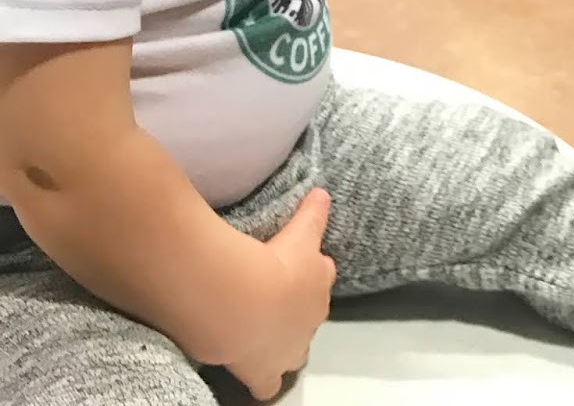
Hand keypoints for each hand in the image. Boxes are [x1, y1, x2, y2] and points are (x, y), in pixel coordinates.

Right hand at [226, 189, 336, 401]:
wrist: (246, 299)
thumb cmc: (275, 260)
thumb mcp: (300, 229)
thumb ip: (313, 211)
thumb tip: (323, 192)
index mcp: (320, 281)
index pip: (322, 275)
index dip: (310, 271)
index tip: (290, 265)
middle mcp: (311, 319)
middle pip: (310, 316)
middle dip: (297, 310)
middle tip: (273, 299)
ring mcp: (289, 350)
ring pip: (294, 354)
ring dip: (284, 345)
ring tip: (263, 335)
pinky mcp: (263, 373)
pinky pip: (267, 386)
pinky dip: (261, 380)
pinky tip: (250, 370)